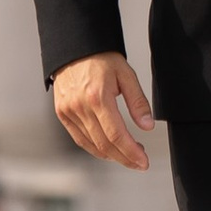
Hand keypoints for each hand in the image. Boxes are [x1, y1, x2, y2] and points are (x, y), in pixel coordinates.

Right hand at [52, 51, 153, 168]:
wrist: (74, 47)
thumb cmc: (101, 58)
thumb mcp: (126, 74)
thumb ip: (138, 101)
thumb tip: (147, 126)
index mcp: (98, 97)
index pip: (116, 134)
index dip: (131, 152)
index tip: (143, 161)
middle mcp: (80, 107)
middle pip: (104, 144)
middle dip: (124, 158)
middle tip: (139, 163)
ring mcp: (68, 111)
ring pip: (91, 144)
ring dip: (111, 155)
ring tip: (127, 156)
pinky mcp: (62, 113)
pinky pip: (79, 138)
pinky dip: (94, 148)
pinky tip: (108, 150)